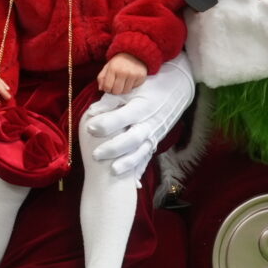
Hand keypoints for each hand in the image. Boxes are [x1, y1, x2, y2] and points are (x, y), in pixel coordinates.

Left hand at [82, 57, 193, 180]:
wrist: (178, 87)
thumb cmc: (150, 85)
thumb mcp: (132, 87)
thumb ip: (112, 99)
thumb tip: (93, 111)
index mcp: (142, 106)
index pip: (123, 117)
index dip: (107, 123)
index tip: (90, 128)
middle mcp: (150, 122)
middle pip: (133, 138)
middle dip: (115, 148)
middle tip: (96, 155)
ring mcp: (155, 133)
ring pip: (142, 151)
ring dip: (128, 162)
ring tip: (112, 171)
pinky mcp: (157, 140)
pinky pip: (148, 156)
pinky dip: (140, 169)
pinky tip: (132, 182)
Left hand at [96, 53, 148, 95]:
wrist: (134, 52)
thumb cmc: (119, 61)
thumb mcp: (107, 66)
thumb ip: (101, 77)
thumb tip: (101, 89)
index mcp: (113, 68)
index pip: (107, 87)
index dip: (107, 89)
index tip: (109, 86)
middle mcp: (123, 71)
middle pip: (117, 91)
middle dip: (115, 90)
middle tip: (116, 84)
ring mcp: (133, 74)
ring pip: (125, 91)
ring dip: (123, 88)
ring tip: (124, 81)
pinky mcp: (141, 76)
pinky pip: (133, 88)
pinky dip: (131, 86)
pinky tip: (131, 79)